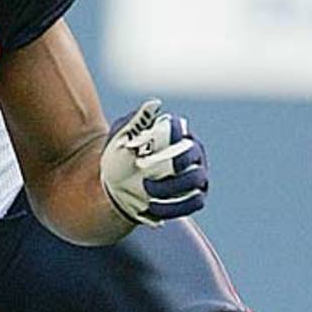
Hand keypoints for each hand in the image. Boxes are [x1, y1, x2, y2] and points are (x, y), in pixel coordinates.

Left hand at [100, 99, 208, 226]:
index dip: (169, 137)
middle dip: (170, 164)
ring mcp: (195, 175)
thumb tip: (154, 105)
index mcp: (176, 132)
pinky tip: (153, 207)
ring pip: (196, 180)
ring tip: (147, 192)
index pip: (180, 131)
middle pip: (192, 155)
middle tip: (144, 172)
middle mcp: (191, 151)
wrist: (115, 187)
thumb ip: (134, 121)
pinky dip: (176, 206)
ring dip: (172, 188)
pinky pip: (195, 202)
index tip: (149, 148)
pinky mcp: (194, 197)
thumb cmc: (119, 157)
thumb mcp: (120, 136)